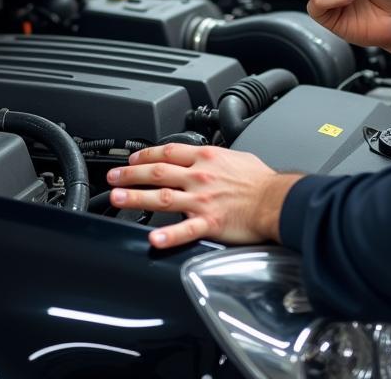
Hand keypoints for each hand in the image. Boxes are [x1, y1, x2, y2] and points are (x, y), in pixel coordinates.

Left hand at [106, 143, 301, 248]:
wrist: (278, 199)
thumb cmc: (262, 181)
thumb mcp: (237, 156)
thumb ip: (217, 157)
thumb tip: (206, 157)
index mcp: (207, 157)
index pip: (168, 151)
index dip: (146, 154)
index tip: (133, 159)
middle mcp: (200, 176)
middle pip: (158, 171)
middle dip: (131, 174)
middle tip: (113, 177)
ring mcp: (202, 200)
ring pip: (162, 196)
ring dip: (136, 197)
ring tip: (118, 199)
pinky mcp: (210, 222)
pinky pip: (185, 230)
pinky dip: (168, 235)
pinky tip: (152, 239)